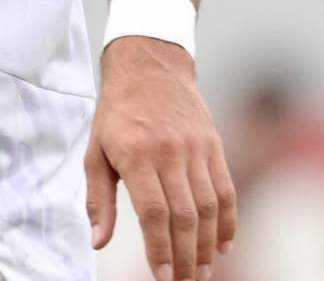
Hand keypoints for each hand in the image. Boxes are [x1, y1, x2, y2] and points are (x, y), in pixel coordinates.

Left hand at [87, 38, 236, 280]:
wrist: (149, 64)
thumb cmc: (116, 112)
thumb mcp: (95, 151)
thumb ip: (98, 198)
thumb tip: (98, 240)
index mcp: (136, 155)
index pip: (153, 212)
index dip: (160, 248)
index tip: (162, 276)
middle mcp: (169, 152)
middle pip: (185, 215)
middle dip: (186, 256)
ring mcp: (195, 148)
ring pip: (209, 205)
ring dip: (208, 244)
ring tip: (203, 270)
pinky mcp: (213, 144)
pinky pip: (226, 188)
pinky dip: (228, 219)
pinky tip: (223, 242)